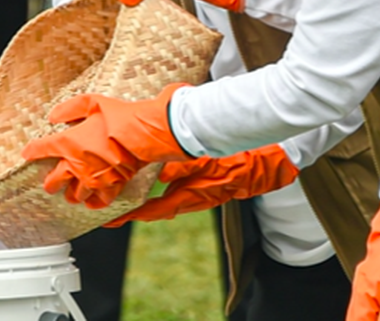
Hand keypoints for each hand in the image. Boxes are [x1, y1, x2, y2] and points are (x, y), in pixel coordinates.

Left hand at [20, 83, 192, 208]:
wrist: (144, 134)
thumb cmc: (120, 117)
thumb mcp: (93, 102)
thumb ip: (70, 108)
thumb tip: (54, 115)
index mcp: (68, 143)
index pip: (41, 150)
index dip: (32, 152)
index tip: (28, 153)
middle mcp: (77, 165)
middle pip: (54, 181)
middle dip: (50, 182)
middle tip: (50, 183)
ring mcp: (94, 179)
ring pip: (74, 195)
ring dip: (71, 193)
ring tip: (71, 193)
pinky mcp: (112, 187)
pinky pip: (99, 202)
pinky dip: (94, 203)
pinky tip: (92, 203)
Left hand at [105, 144, 298, 225]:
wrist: (267, 162)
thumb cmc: (240, 159)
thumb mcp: (208, 158)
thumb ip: (183, 165)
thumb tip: (162, 175)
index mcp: (191, 195)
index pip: (155, 210)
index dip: (132, 216)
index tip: (112, 221)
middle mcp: (193, 199)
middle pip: (158, 209)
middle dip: (136, 210)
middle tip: (112, 211)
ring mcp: (200, 194)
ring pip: (168, 200)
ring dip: (149, 201)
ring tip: (128, 197)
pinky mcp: (206, 187)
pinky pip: (180, 192)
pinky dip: (165, 190)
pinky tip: (158, 179)